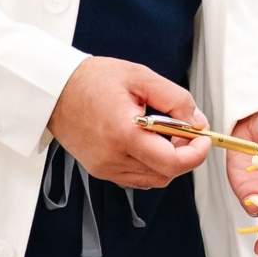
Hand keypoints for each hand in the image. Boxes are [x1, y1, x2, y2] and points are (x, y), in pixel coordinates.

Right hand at [49, 57, 211, 187]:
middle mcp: (113, 157)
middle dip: (184, 155)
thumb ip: (175, 99)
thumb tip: (197, 121)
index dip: (196, 154)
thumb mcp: (140, 77)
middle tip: (184, 131)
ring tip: (162, 134)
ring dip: (167, 161)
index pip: (172, 163)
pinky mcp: (100, 170)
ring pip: (153, 179)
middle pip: (166, 174)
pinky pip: (136, 177)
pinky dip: (149, 165)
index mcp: (124, 133)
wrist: (54, 90)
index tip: (203, 138)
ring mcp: (105, 167)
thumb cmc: (92, 80)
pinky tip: (145, 142)